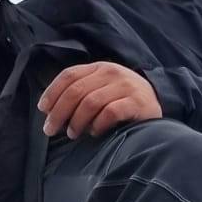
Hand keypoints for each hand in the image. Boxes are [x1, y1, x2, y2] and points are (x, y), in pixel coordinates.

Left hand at [39, 62, 161, 138]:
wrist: (158, 103)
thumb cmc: (122, 100)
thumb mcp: (102, 89)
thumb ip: (81, 93)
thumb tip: (51, 111)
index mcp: (99, 68)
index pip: (69, 75)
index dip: (52, 92)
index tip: (43, 109)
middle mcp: (112, 72)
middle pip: (76, 91)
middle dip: (59, 112)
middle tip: (51, 129)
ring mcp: (125, 86)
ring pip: (91, 102)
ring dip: (76, 121)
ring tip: (72, 134)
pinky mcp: (137, 102)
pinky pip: (110, 113)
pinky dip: (97, 124)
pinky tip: (94, 132)